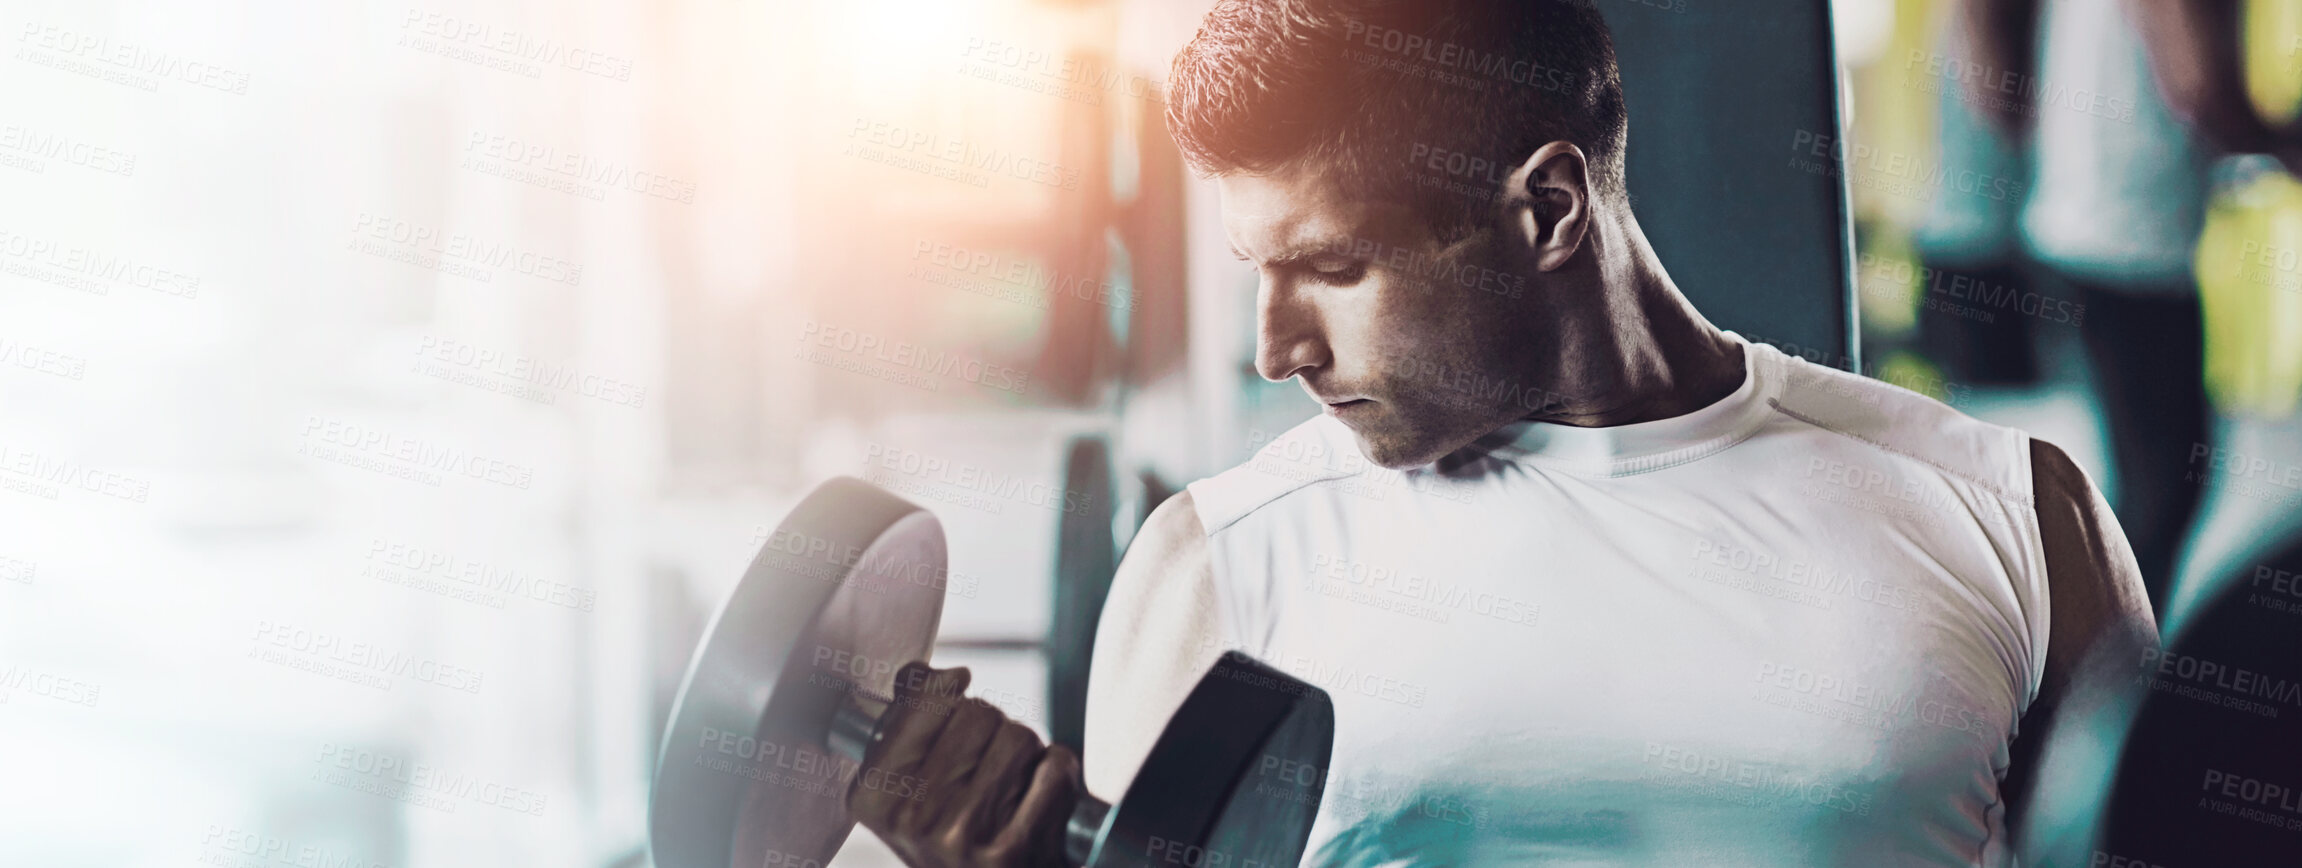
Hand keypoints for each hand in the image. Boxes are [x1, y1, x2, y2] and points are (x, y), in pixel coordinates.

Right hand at [849, 663, 1084, 867]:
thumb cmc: (953, 838)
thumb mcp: (910, 786)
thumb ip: (912, 718)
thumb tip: (940, 675)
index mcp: (874, 794)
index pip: (928, 699)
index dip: (952, 707)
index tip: (953, 736)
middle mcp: (912, 816)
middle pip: (980, 713)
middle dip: (994, 734)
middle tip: (987, 776)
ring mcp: (962, 834)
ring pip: (1020, 737)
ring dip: (1027, 756)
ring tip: (1012, 793)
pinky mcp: (1013, 849)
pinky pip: (1055, 768)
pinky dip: (1058, 775)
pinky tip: (1040, 803)